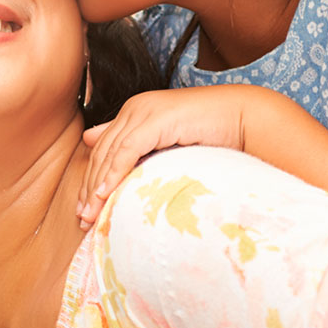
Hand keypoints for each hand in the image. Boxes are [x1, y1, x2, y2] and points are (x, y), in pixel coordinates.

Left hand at [78, 87, 249, 226]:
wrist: (245, 120)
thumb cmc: (213, 137)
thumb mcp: (168, 145)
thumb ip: (138, 148)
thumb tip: (94, 142)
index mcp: (135, 113)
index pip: (103, 150)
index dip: (91, 180)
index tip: (85, 211)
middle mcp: (135, 108)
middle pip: (101, 153)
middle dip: (89, 188)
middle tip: (82, 219)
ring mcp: (144, 111)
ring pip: (110, 153)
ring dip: (97, 187)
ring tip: (91, 216)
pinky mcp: (156, 119)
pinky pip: (127, 150)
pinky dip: (114, 174)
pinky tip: (106, 195)